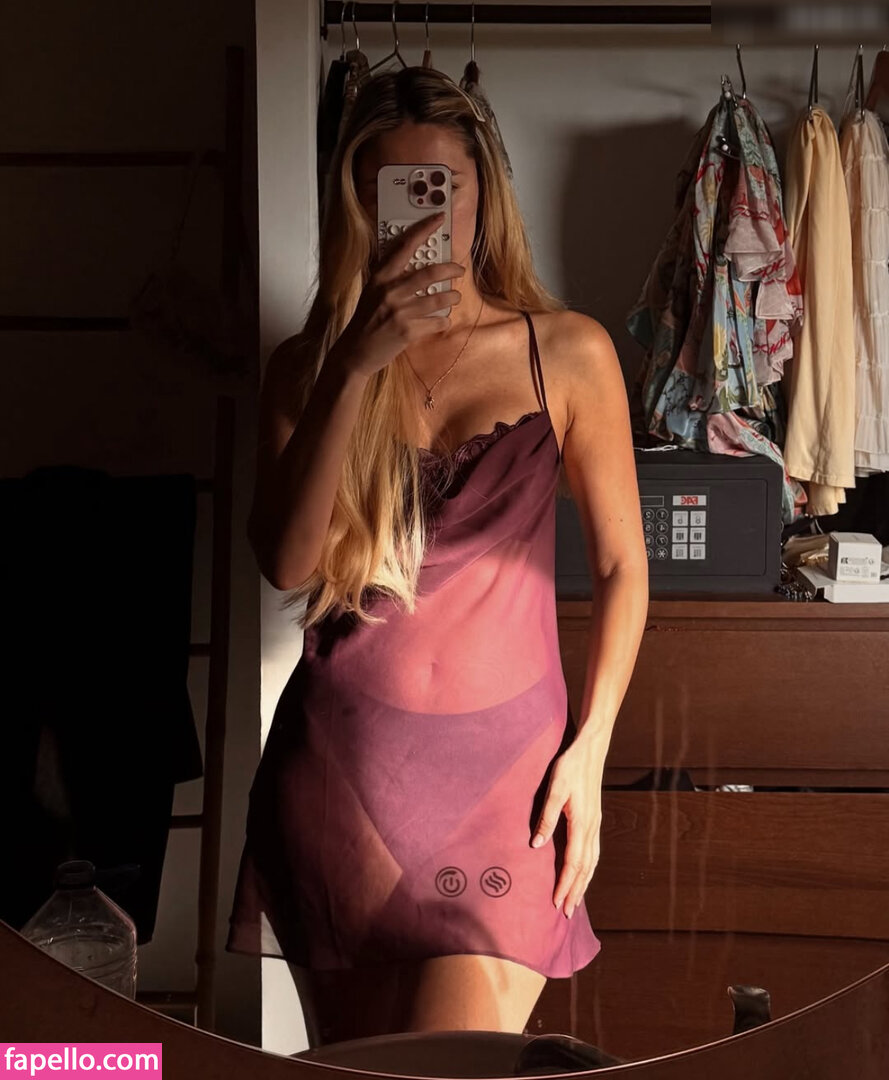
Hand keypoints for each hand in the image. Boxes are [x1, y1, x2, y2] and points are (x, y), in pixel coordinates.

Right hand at [330, 211, 464, 379]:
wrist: (354, 352)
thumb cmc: (365, 321)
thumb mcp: (372, 292)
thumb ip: (391, 278)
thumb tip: (416, 265)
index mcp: (380, 277)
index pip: (404, 246)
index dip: (424, 230)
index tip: (439, 218)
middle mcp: (389, 291)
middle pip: (430, 273)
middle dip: (451, 269)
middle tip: (459, 269)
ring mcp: (399, 312)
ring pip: (438, 300)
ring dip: (452, 297)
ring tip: (455, 296)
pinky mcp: (407, 332)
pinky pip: (436, 323)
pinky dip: (444, 322)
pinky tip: (443, 321)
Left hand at [530, 739, 602, 918]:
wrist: (591, 749)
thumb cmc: (570, 766)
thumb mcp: (555, 788)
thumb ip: (547, 816)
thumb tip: (536, 844)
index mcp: (582, 823)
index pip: (573, 863)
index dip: (564, 884)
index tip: (556, 903)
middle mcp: (592, 828)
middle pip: (585, 868)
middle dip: (576, 891)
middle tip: (567, 913)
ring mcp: (597, 824)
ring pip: (592, 862)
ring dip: (584, 883)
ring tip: (576, 900)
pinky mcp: (596, 819)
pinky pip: (594, 852)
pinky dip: (589, 868)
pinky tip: (584, 872)